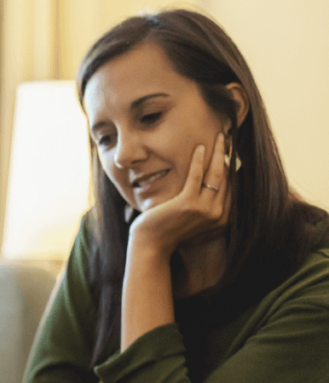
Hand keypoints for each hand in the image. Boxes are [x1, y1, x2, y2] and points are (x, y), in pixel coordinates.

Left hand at [129, 133, 230, 257]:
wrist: (151, 245)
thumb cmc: (168, 231)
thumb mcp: (192, 220)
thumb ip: (205, 208)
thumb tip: (209, 189)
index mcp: (222, 219)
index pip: (231, 187)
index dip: (231, 167)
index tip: (229, 151)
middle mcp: (218, 215)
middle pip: (227, 178)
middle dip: (228, 155)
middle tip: (227, 138)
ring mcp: (204, 210)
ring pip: (217, 174)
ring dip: (219, 152)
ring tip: (220, 137)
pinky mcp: (188, 204)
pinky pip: (197, 176)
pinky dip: (199, 160)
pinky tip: (199, 147)